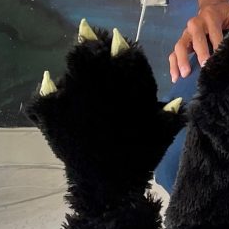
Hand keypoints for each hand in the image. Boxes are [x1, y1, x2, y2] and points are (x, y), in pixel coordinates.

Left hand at [28, 26, 184, 208]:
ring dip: (75, 63)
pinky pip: (46, 96)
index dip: (120, 46)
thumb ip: (171, 114)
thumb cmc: (139, 160)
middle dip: (92, 45)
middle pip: (94, 56)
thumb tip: (181, 100)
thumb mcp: (162, 134)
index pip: (125, 58)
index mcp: (129, 91)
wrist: (110, 190)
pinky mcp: (57, 118)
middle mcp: (103, 90)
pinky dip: (47, 89)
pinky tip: (49, 82)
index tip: (116, 39)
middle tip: (89, 38)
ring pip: (72, 71)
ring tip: (76, 58)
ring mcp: (77, 103)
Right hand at [169, 1, 228, 81]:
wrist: (213, 7)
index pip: (214, 31)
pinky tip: (176, 78)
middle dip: (200, 53)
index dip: (217, 44)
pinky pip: (174, 53)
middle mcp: (195, 23)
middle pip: (196, 38)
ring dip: (182, 60)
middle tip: (205, 67)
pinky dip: (173, 65)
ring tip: (186, 74)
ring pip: (180, 45)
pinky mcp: (182, 42)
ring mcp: (186, 33)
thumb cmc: (227, 13)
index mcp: (210, 16)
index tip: (221, 58)